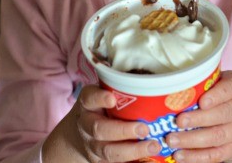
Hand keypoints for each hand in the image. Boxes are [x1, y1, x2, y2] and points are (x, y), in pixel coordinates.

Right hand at [42, 84, 160, 161]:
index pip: (90, 98)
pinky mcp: (100, 161)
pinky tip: (150, 159)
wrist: (77, 136)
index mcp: (88, 104)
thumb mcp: (102, 94)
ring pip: (109, 152)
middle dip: (123, 131)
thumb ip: (119, 87)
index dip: (100, 98)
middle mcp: (87, 125)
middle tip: (144, 128)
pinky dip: (133, 162)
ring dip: (133, 150)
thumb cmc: (100, 109)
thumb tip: (153, 78)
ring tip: (154, 145)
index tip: (112, 98)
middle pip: (100, 129)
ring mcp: (93, 146)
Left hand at [166, 71, 231, 162]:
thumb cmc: (219, 94)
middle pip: (223, 114)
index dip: (216, 96)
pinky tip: (180, 155)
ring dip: (193, 140)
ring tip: (172, 140)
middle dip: (199, 119)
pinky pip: (216, 155)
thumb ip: (200, 83)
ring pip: (218, 136)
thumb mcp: (216, 82)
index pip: (230, 89)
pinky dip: (196, 157)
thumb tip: (168, 86)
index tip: (201, 102)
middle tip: (177, 121)